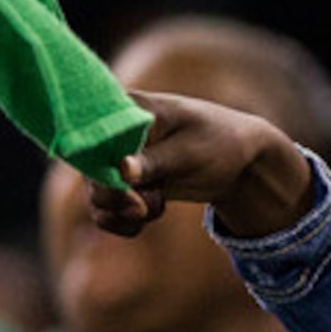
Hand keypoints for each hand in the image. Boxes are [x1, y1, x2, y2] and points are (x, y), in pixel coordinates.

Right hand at [88, 89, 314, 240]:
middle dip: (114, 196)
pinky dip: (123, 222)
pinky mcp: (125, 185)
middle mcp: (113, 134)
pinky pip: (108, 212)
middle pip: (90, 171)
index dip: (98, 164)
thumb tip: (123, 170)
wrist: (240, 162)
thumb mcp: (191, 150)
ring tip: (157, 207)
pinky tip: (147, 219)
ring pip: (97, 196)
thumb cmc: (218, 142)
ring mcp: (117, 161)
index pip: (91, 134)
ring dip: (122, 212)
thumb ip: (156, 160)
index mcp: (126, 109)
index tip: (125, 182)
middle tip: (144, 207)